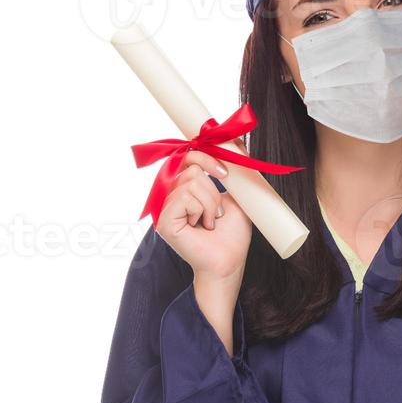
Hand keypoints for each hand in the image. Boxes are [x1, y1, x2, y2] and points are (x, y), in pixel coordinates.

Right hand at [155, 141, 252, 281]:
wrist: (229, 260)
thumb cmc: (231, 234)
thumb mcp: (235, 195)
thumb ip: (230, 171)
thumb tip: (237, 141)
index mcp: (184, 188)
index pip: (188, 157)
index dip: (207, 159)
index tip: (225, 173)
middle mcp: (171, 196)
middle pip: (192, 167)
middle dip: (213, 190)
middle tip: (216, 213)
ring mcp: (165, 208)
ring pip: (192, 182)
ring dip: (210, 203)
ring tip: (209, 222)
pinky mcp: (164, 220)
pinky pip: (185, 197)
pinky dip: (201, 210)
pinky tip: (200, 227)